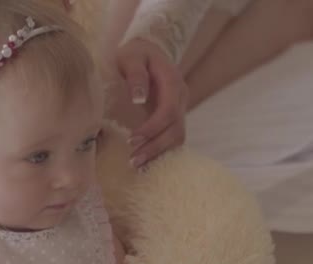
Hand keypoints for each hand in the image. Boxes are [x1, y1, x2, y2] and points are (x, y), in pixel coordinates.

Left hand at [116, 38, 187, 168]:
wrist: (147, 50)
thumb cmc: (135, 53)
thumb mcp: (131, 56)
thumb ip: (135, 75)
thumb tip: (139, 99)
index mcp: (173, 83)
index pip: (168, 112)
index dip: (152, 129)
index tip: (132, 141)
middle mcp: (180, 98)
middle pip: (176, 129)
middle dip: (155, 147)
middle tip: (133, 161)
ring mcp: (179, 108)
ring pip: (177, 137)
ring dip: (158, 152)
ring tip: (137, 164)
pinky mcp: (172, 116)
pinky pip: (171, 137)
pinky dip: (160, 150)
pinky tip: (145, 161)